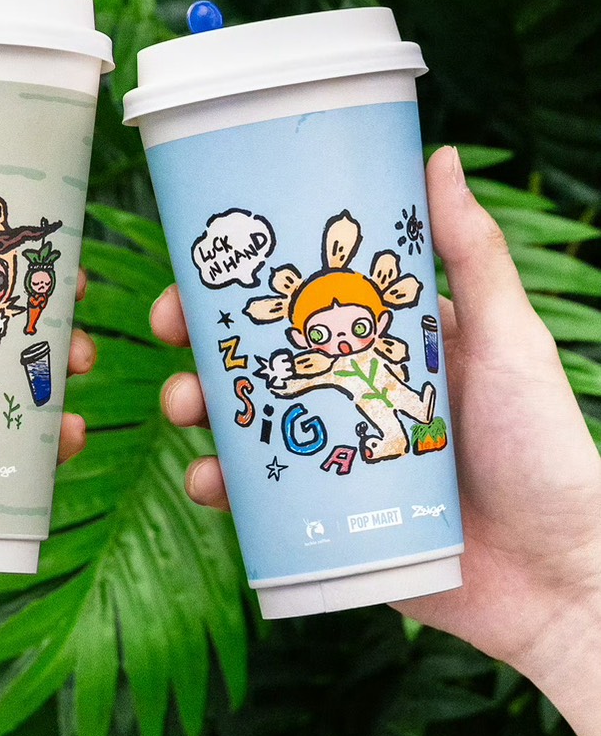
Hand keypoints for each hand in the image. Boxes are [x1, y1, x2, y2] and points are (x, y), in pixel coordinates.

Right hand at [153, 149, 600, 735]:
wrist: (561, 577)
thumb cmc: (547, 449)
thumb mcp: (510, 341)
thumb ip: (474, 257)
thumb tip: (441, 158)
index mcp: (394, 346)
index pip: (308, 301)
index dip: (251, 281)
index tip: (204, 264)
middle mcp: (360, 397)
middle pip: (263, 360)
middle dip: (207, 346)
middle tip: (174, 336)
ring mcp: (342, 461)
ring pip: (251, 426)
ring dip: (203, 411)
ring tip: (187, 409)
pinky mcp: (331, 526)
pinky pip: (262, 504)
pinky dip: (224, 489)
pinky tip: (208, 482)